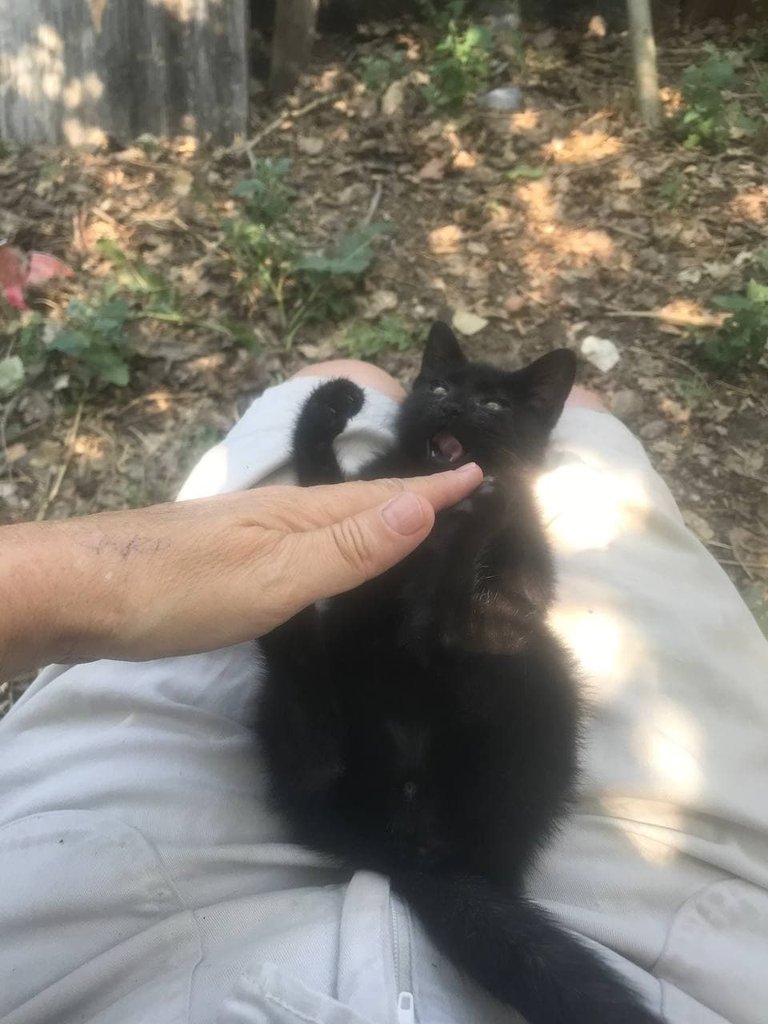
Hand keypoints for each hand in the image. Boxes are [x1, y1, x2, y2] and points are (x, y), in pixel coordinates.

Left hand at [0, 466, 482, 674]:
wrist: (83, 592)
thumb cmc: (181, 589)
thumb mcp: (276, 575)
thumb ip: (350, 547)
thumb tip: (425, 502)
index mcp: (303, 513)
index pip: (385, 496)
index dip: (434, 489)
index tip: (484, 473)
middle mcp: (283, 512)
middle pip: (363, 500)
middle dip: (416, 496)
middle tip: (462, 495)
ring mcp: (253, 531)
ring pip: (334, 519)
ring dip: (380, 516)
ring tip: (417, 520)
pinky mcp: (232, 555)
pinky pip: (308, 539)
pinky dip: (341, 539)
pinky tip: (336, 554)